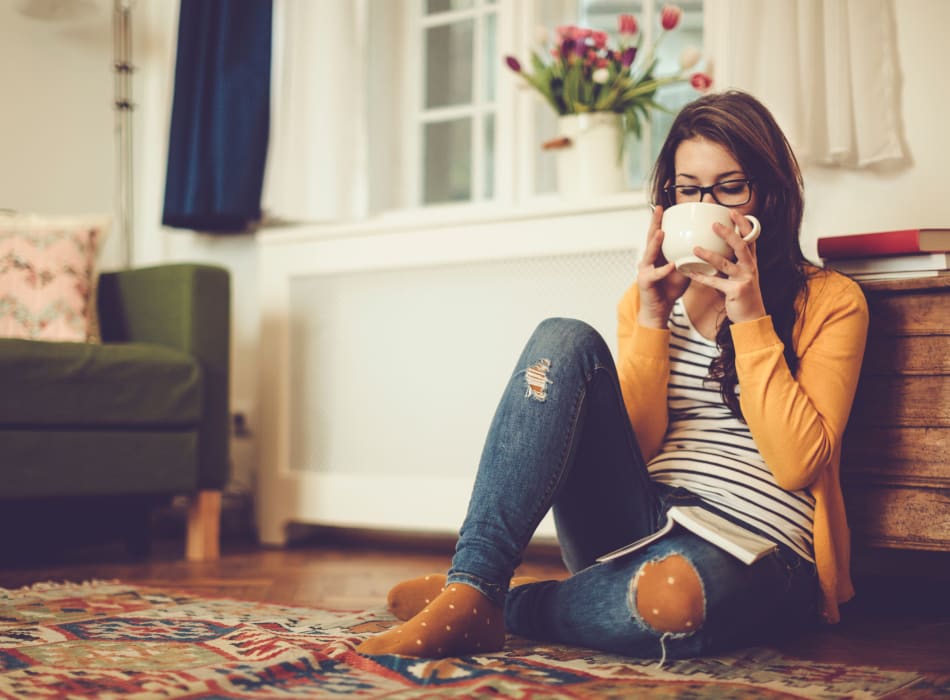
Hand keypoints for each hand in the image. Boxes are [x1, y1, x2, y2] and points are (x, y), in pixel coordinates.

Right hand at [637, 205, 690, 328]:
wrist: (659, 309)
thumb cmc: (669, 288)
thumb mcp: (683, 268)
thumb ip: (691, 256)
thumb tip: (710, 245)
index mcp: (657, 254)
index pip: (659, 232)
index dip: (662, 220)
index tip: (668, 206)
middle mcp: (648, 258)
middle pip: (650, 237)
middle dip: (654, 222)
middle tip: (659, 209)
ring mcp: (645, 269)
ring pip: (649, 253)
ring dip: (655, 242)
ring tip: (662, 232)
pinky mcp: (645, 282)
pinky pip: (656, 274)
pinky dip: (664, 270)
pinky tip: (671, 265)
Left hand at [686, 209, 766, 323]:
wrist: (751, 317)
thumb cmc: (742, 294)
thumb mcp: (739, 274)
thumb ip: (730, 261)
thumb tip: (715, 247)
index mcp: (751, 261)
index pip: (749, 238)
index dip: (743, 224)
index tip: (733, 212)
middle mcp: (750, 267)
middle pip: (741, 245)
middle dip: (728, 233)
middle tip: (714, 224)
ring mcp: (744, 278)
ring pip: (726, 263)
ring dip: (709, 255)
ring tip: (695, 248)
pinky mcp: (736, 291)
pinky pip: (716, 282)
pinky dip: (702, 277)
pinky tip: (690, 273)